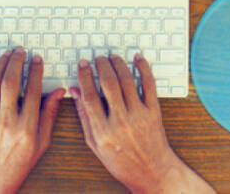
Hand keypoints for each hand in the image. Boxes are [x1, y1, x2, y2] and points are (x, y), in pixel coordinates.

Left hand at [0, 49, 63, 193]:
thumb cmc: (17, 164)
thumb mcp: (41, 143)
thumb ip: (49, 115)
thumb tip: (59, 92)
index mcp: (27, 128)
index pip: (34, 91)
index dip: (36, 71)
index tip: (38, 60)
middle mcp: (7, 121)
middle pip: (11, 83)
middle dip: (17, 62)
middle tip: (21, 52)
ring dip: (1, 65)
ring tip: (8, 55)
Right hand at [71, 55, 213, 193]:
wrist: (151, 171)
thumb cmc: (122, 161)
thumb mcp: (95, 144)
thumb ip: (84, 116)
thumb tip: (75, 91)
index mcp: (103, 131)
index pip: (90, 96)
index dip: (85, 76)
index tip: (83, 65)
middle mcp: (121, 121)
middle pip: (109, 84)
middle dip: (102, 65)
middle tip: (98, 58)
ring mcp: (139, 115)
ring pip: (127, 80)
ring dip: (119, 64)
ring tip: (113, 57)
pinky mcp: (154, 111)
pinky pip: (149, 84)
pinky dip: (143, 68)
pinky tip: (138, 59)